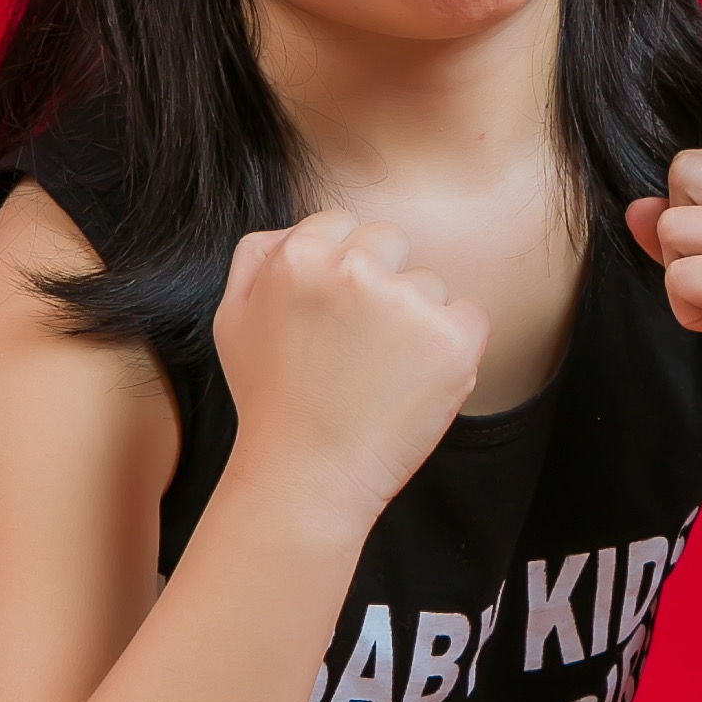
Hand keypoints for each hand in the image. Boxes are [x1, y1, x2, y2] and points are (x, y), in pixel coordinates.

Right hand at [215, 210, 488, 530]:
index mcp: (299, 256)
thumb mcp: (233, 318)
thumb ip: (258, 257)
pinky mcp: (452, 342)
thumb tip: (299, 228)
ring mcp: (408, 305)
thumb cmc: (270, 401)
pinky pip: (469, 318)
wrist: (307, 477)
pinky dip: (453, 347)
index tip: (336, 314)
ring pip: (429, 285)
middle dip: (381, 283)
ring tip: (379, 375)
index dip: (341, 270)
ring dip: (414, 320)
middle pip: (391, 242)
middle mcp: (354, 270)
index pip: (343, 224)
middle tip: (358, 346)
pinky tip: (416, 382)